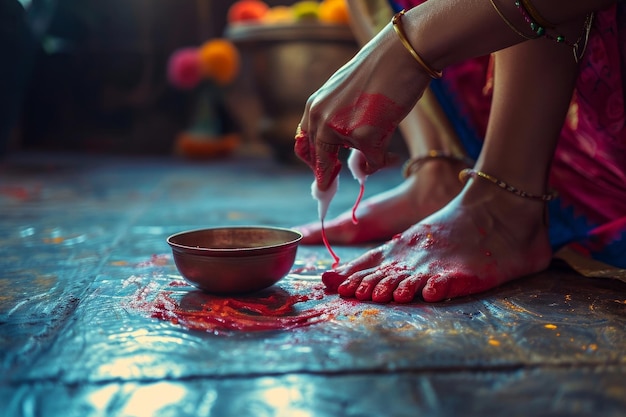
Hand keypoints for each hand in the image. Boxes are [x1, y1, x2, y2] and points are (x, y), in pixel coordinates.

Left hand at [294, 22, 430, 189]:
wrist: (403, 54)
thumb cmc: (380, 71)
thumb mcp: (347, 94)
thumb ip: (339, 120)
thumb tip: (351, 157)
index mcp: (315, 107)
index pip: (304, 145)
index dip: (313, 165)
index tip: (320, 180)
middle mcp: (321, 118)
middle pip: (319, 160)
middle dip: (329, 176)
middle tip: (336, 185)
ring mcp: (341, 128)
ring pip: (349, 163)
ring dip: (366, 162)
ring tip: (384, 154)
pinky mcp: (365, 136)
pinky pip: (372, 162)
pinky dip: (383, 161)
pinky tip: (393, 155)